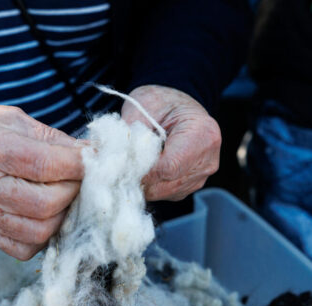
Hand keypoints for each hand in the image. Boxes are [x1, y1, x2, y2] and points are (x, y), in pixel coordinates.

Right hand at [0, 101, 83, 259]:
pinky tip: (46, 212)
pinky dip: (45, 233)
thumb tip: (87, 154)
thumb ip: (49, 137)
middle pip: (46, 203)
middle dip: (76, 189)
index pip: (45, 164)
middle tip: (80, 175)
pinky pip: (24, 247)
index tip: (97, 157)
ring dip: (65, 213)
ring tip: (65, 193)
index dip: (80, 163)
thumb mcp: (8, 117)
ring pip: (40, 230)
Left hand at [121, 85, 220, 200]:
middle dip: (139, 179)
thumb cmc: (162, 101)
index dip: (140, 171)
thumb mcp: (143, 105)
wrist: (177, 105)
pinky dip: (150, 185)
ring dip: (143, 184)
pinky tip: (140, 170)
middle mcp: (207, 160)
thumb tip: (108, 155)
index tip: (119, 165)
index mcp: (202, 134)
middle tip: (116, 169)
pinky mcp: (191, 185)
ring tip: (128, 167)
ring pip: (164, 193)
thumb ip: (129, 130)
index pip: (168, 167)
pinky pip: (166, 193)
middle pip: (166, 185)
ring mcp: (201, 175)